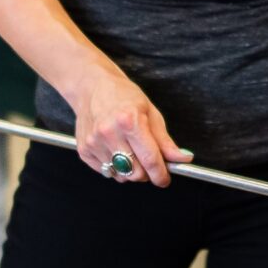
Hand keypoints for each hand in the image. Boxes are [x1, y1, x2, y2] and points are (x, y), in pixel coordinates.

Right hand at [70, 68, 191, 187]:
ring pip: (121, 175)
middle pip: (135, 173)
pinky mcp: (84, 150)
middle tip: (150, 164)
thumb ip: (165, 141)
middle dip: (147, 174)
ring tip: (131, 152)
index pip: (150, 159)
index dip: (161, 174)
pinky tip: (116, 150)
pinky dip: (115, 168)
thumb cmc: (124, 97)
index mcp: (130, 121)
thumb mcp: (151, 113)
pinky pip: (106, 172)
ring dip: (131, 171)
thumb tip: (183, 159)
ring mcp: (94, 143)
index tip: (165, 180)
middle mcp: (109, 133)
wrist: (92, 88)